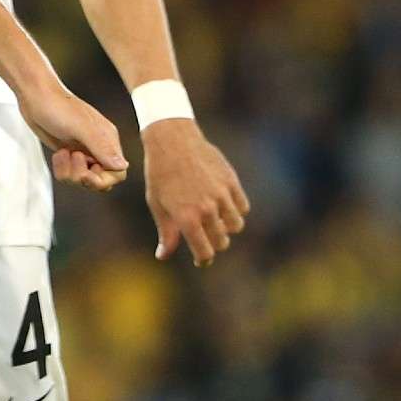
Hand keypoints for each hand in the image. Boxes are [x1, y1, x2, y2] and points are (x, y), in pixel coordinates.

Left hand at [19, 82, 128, 191]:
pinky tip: (58, 153)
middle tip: (71, 158)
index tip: (85, 175)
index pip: (117, 173)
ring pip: (82, 179)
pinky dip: (61, 168)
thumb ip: (102, 147)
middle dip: (83, 177)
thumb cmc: (58, 107)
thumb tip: (123, 166)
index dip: (102, 180)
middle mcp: (98, 147)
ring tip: (63, 153)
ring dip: (69, 172)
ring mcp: (82, 150)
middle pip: (100, 180)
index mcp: (107, 140)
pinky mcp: (68, 152)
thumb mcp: (81, 127)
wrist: (35, 97)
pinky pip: (69, 174)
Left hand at [142, 120, 247, 266]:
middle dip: (214, 244)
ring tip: (216, 221)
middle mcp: (207, 208)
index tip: (200, 259)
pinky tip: (225, 206)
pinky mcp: (231, 181)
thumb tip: (163, 256)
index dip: (203, 260)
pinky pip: (242, 206)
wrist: (172, 140)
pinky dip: (236, 210)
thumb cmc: (160, 174)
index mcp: (187, 218)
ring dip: (227, 228)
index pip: (205, 253)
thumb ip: (166, 233)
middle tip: (206, 237)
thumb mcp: (157, 204)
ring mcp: (221, 194)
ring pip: (236, 226)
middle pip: (221, 242)